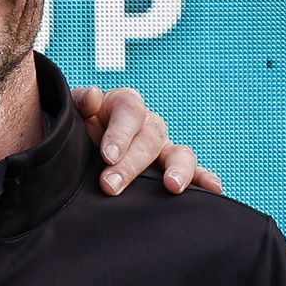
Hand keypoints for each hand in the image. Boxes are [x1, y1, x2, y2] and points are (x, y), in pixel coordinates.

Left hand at [68, 85, 220, 198]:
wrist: (79, 149)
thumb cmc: (77, 130)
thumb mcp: (71, 111)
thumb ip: (80, 102)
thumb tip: (94, 96)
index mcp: (125, 105)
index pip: (129, 112)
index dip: (119, 133)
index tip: (107, 156)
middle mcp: (148, 125)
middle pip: (148, 139)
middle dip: (130, 164)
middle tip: (110, 185)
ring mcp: (163, 147)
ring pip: (179, 153)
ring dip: (177, 169)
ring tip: (172, 186)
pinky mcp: (171, 169)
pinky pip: (193, 172)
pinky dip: (205, 179)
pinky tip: (214, 189)